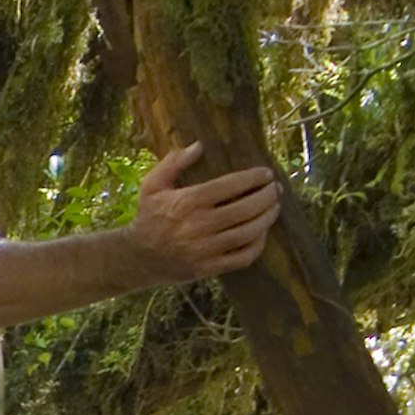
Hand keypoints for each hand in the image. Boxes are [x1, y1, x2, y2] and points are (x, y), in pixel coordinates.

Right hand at [125, 144, 282, 283]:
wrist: (138, 258)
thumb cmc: (148, 216)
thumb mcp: (152, 185)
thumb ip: (173, 163)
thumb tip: (199, 146)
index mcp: (187, 202)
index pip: (230, 186)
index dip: (253, 178)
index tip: (266, 173)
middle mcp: (198, 226)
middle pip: (245, 209)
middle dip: (267, 196)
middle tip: (275, 189)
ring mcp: (205, 249)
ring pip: (248, 232)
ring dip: (267, 218)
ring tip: (275, 207)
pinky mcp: (209, 268)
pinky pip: (242, 257)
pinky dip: (258, 244)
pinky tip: (262, 232)